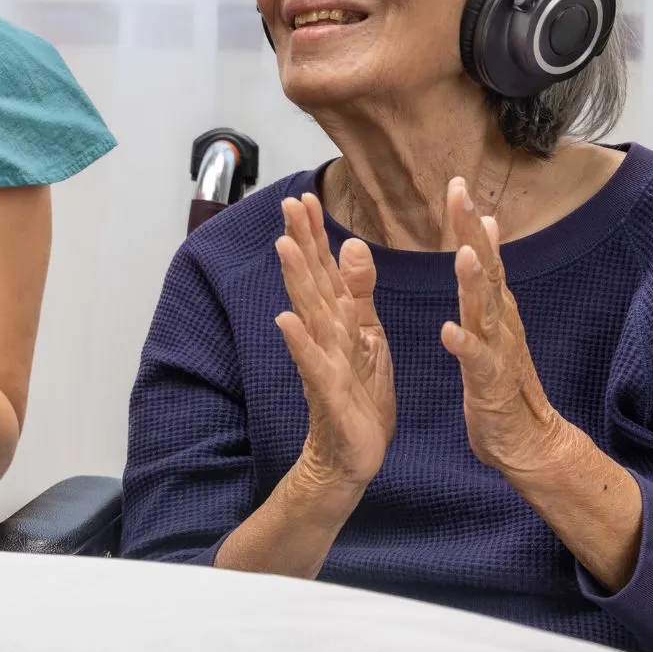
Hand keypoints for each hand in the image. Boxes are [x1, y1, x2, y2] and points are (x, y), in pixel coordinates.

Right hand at [273, 192, 394, 491]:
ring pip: (310, 315)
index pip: (324, 270)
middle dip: (301, 243)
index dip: (314, 234)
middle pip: (311, 282)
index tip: (304, 196)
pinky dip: (300, 343)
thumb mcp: (368, 335)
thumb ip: (358, 291)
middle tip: (289, 204)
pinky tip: (285, 320)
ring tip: (284, 246)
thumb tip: (352, 244)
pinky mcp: (329, 394)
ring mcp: (323, 363)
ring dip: (296, 281)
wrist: (352, 456)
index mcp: (338, 321)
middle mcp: (324, 336)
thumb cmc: (358, 396)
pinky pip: (314, 365)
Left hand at [440, 177, 576, 479]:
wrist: (528, 441)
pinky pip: (477, 362)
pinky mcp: (491, 385)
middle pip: (488, 270)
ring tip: (463, 254)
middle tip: (460, 195)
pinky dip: (465, 345)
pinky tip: (449, 331)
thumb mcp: (495, 323)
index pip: (483, 254)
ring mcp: (499, 352)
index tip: (457, 183)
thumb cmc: (504, 381)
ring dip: (475, 283)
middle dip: (472, 232)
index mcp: (496, 307)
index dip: (470, 221)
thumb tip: (489, 229)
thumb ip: (489, 279)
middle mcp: (501, 322)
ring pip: (486, 311)